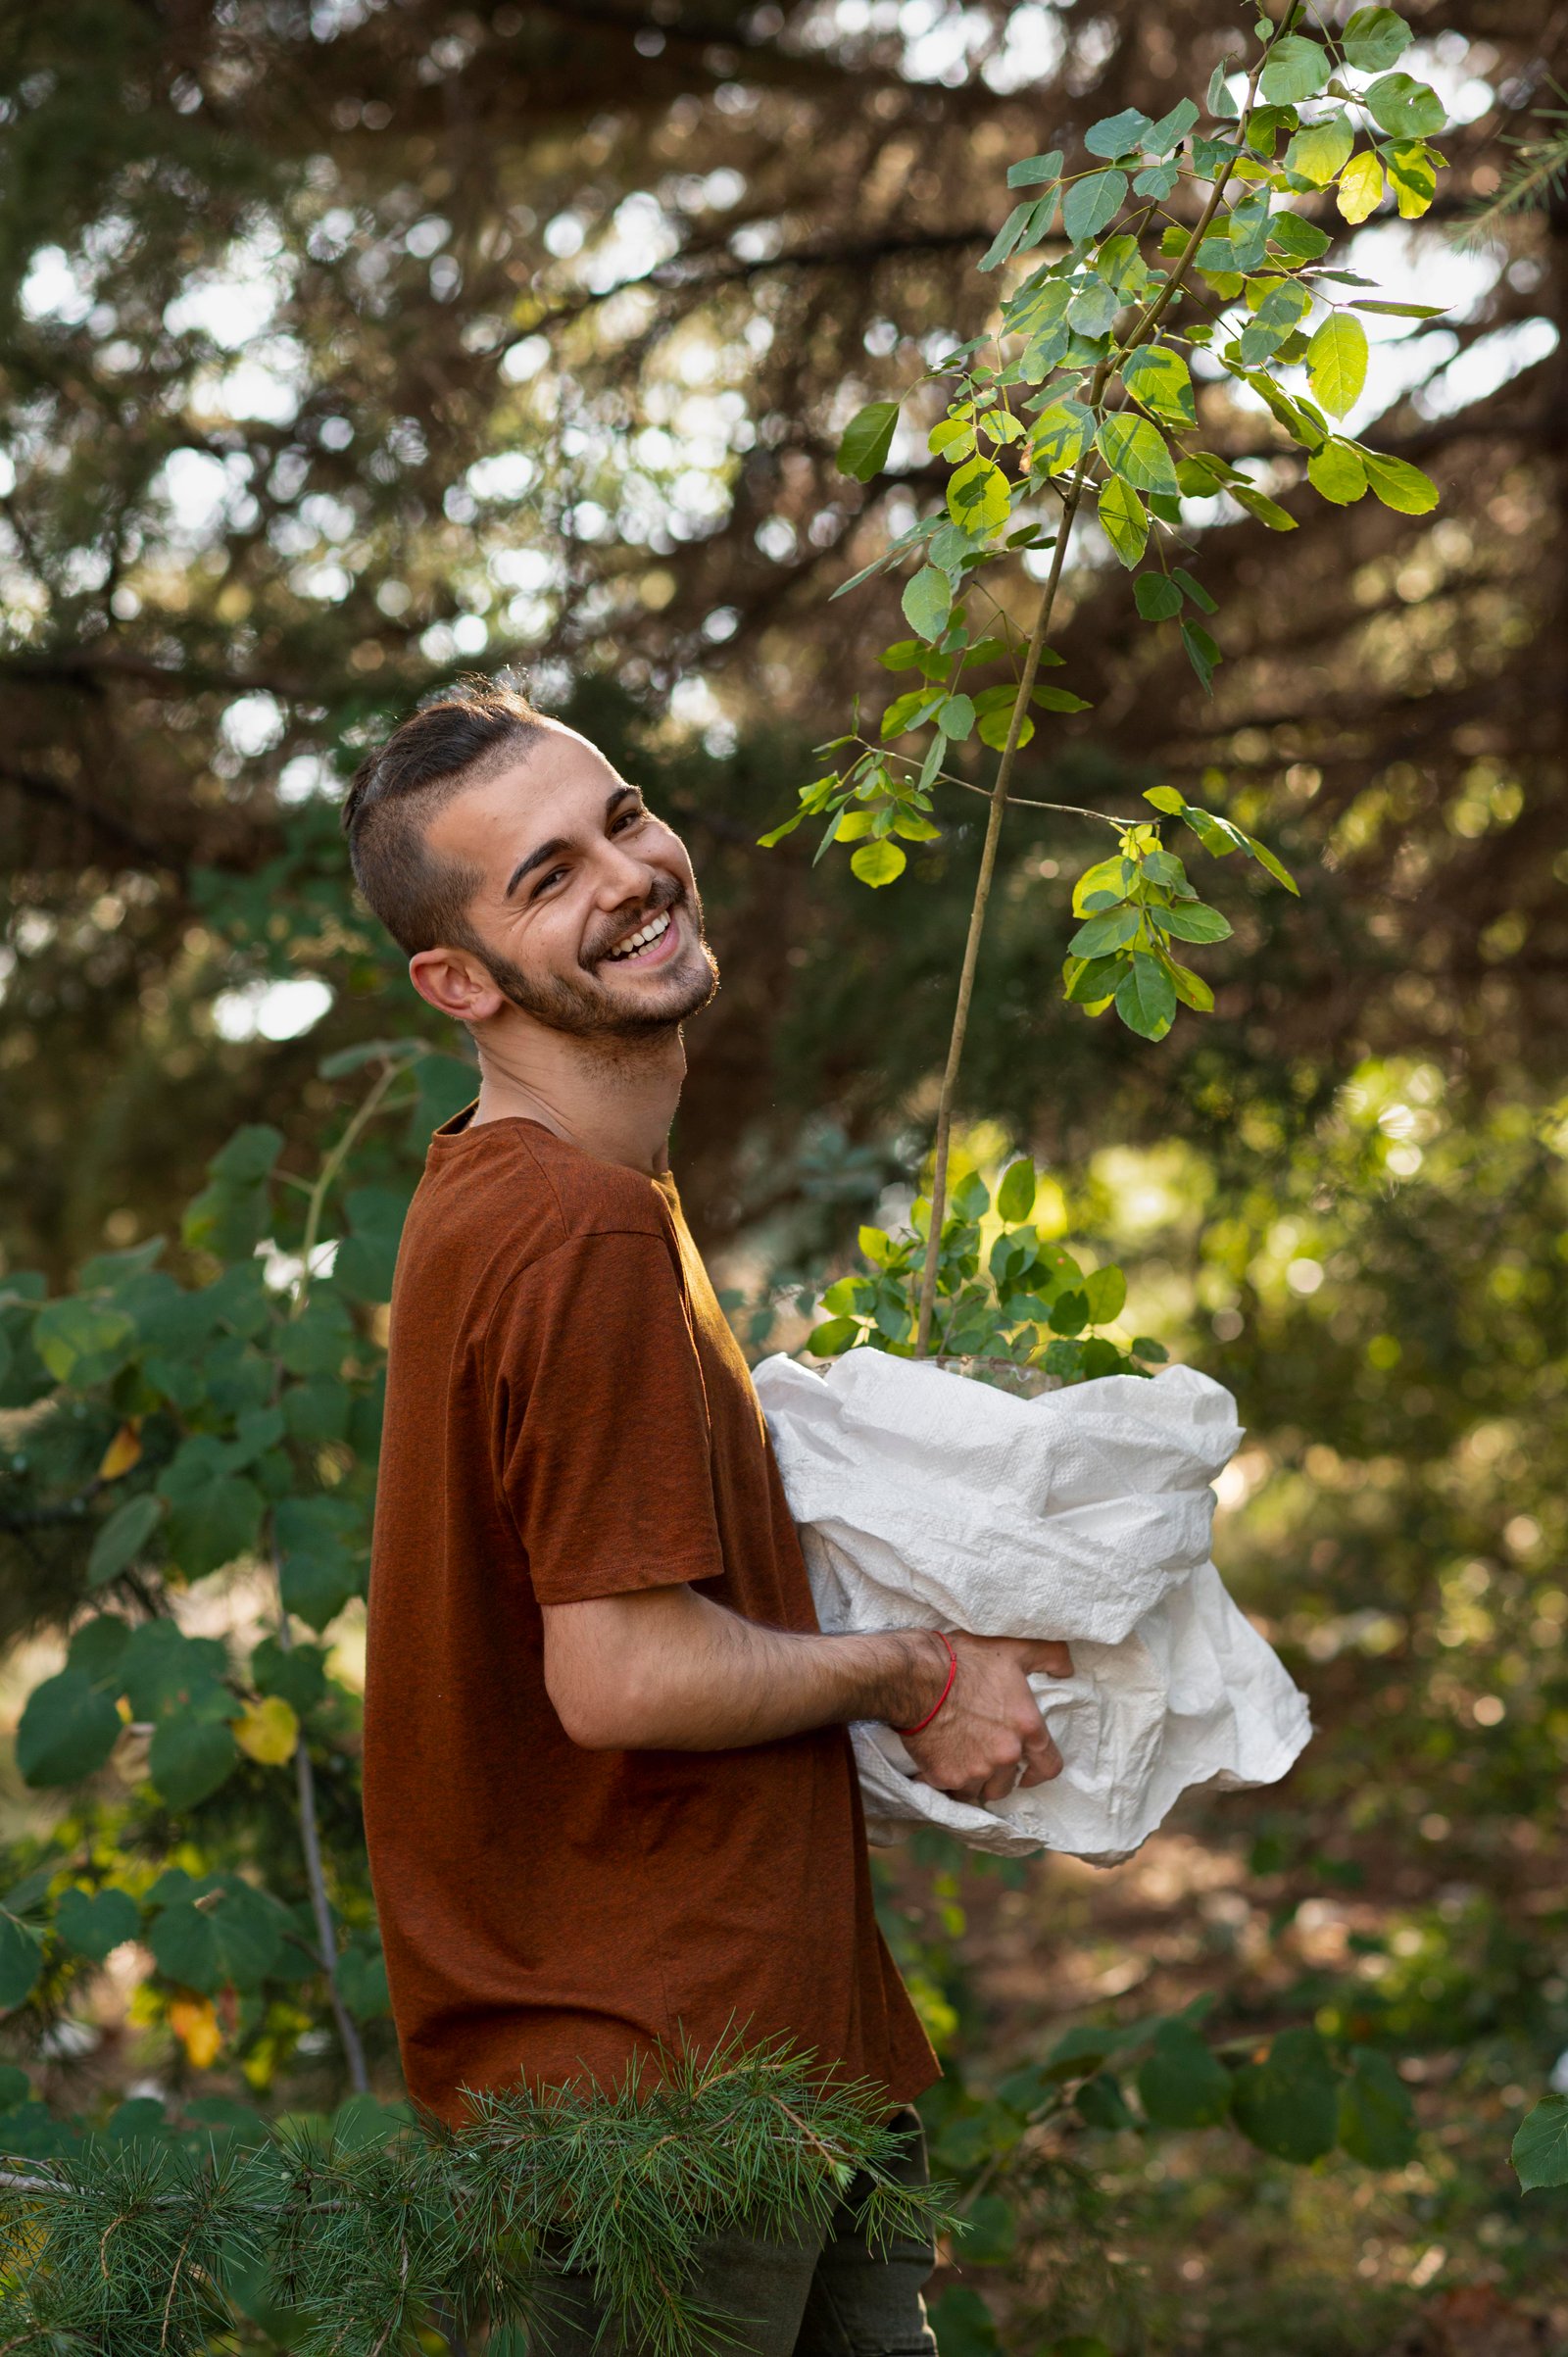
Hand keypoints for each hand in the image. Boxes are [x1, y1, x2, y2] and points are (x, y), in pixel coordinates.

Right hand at [900, 1633, 1073, 1804]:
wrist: (916, 1676)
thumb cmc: (965, 1660)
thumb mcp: (1014, 1648)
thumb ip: (1049, 1656)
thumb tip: (1067, 1669)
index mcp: (1027, 1729)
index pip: (1049, 1767)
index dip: (1039, 1770)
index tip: (1028, 1771)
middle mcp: (1005, 1756)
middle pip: (1008, 1784)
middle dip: (999, 1775)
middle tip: (983, 1755)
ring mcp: (975, 1770)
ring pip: (979, 1791)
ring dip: (973, 1781)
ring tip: (961, 1760)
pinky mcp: (945, 1777)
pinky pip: (951, 1791)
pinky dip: (947, 1781)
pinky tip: (940, 1762)